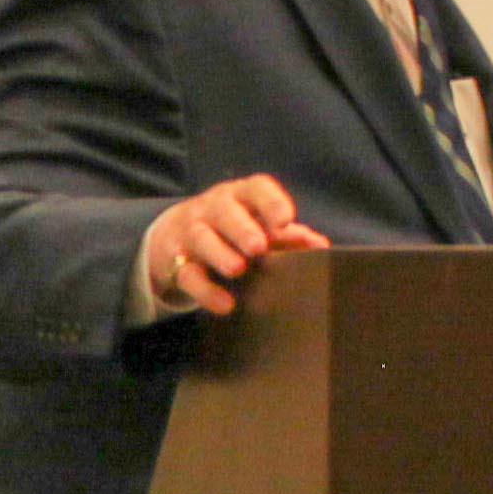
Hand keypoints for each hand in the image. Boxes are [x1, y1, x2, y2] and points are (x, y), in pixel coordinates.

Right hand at [145, 174, 329, 314]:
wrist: (172, 236)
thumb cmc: (231, 228)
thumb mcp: (256, 224)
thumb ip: (287, 234)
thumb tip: (319, 245)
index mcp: (240, 196)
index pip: (256, 189)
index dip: (271, 202)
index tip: (286, 220)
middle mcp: (213, 208)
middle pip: (225, 211)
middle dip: (242, 228)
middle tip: (258, 247)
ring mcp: (190, 232)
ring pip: (201, 238)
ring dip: (220, 253)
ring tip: (238, 268)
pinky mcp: (174, 260)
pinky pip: (188, 274)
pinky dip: (206, 291)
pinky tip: (226, 304)